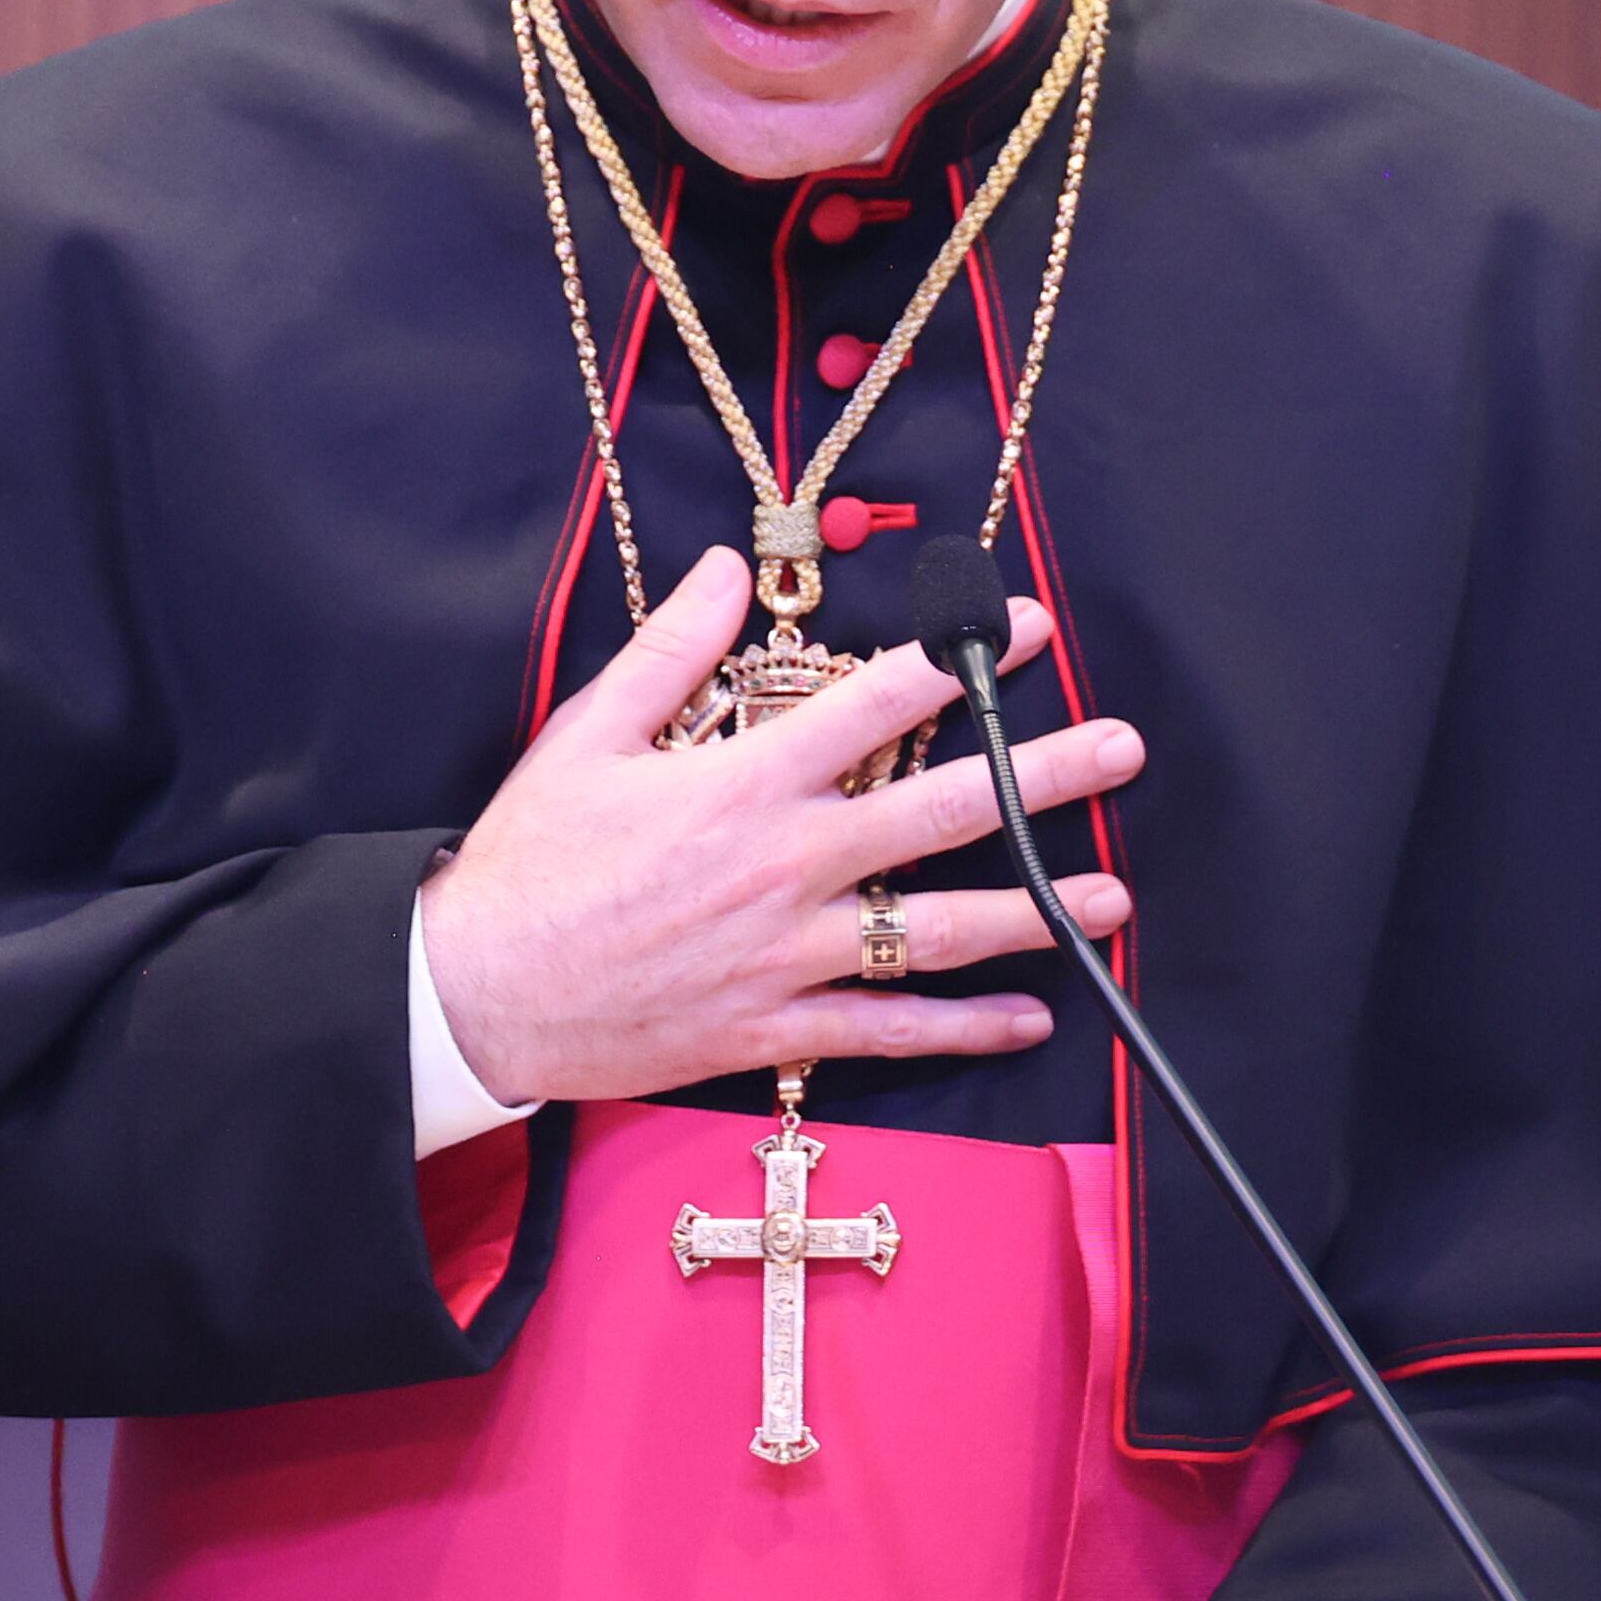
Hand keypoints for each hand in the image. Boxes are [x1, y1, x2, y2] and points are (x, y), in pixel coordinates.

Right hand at [423, 544, 1143, 1108]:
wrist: (477, 993)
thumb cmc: (529, 862)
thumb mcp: (587, 735)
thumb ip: (669, 651)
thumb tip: (724, 570)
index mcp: (745, 782)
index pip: (880, 701)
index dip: (962, 655)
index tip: (1024, 625)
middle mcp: (787, 865)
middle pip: (945, 810)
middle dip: (1044, 775)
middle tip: (1123, 749)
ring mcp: (790, 953)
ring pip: (941, 927)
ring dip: (1037, 907)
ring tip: (1111, 892)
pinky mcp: (776, 1028)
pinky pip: (890, 1030)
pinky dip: (966, 1028)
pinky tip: (1030, 1015)